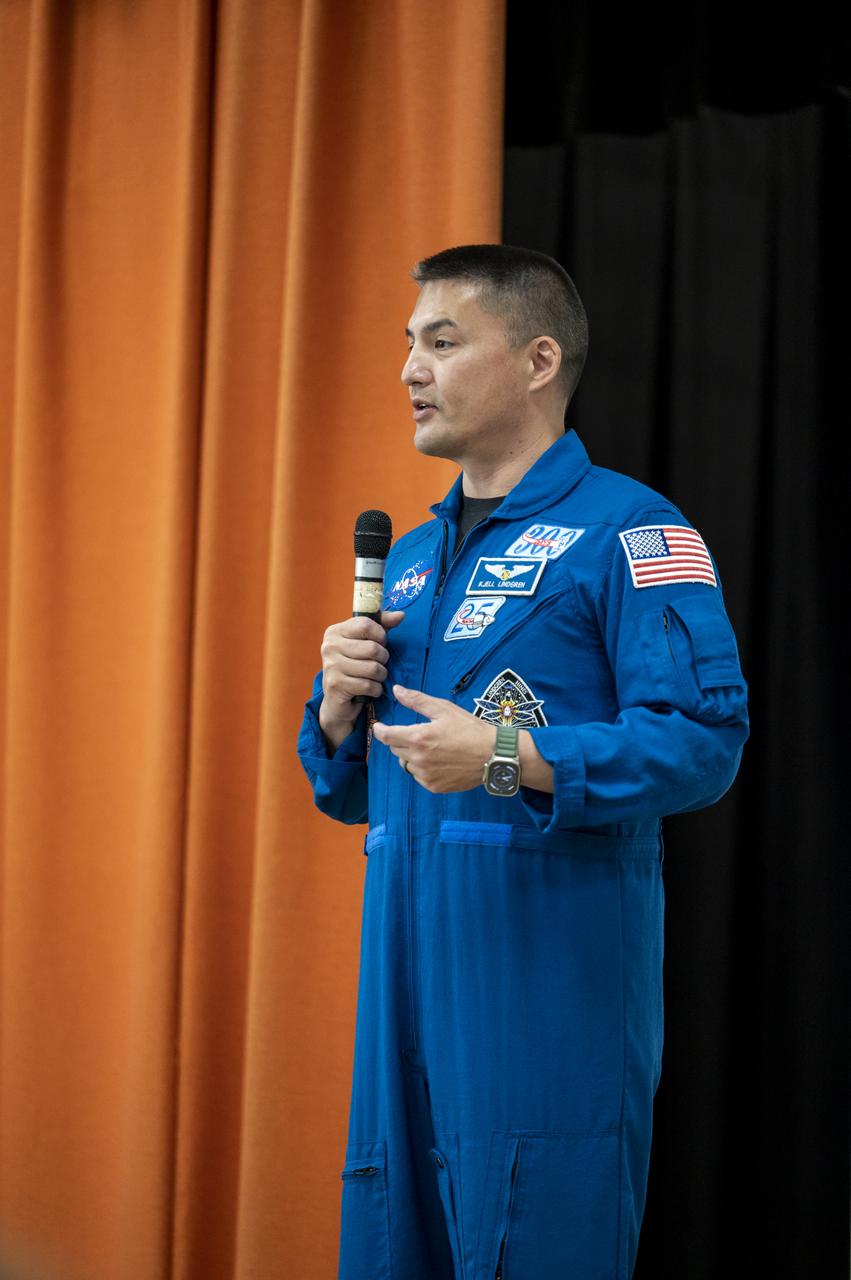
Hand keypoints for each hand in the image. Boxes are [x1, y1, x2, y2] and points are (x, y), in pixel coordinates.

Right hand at [318, 610, 404, 749]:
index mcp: (335, 632)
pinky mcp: (335, 685)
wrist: (337, 699)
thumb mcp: (366, 642)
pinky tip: (371, 689)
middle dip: (383, 659)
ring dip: (381, 676)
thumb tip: (401, 615)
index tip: (380, 643)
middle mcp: (329, 646)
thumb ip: (382, 626)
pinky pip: (368, 685)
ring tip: (375, 677)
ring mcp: (330, 666)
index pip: (365, 624)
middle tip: (379, 664)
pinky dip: (376, 689)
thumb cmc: (355, 666)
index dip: (380, 635)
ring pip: (373, 668)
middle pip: (372, 648)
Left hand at [371, 685, 495, 791]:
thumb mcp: (444, 709)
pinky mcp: (434, 786)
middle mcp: (419, 759)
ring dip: (410, 755)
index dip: (379, 730)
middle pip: (395, 749)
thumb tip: (396, 690)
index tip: (378, 727)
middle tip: (418, 733)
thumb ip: (416, 700)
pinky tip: (438, 760)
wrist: (494, 755)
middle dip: (400, 740)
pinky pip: (418, 777)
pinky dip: (422, 768)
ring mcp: (426, 775)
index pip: (386, 736)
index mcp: (418, 737)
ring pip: (406, 764)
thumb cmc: (470, 729)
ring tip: (430, 748)